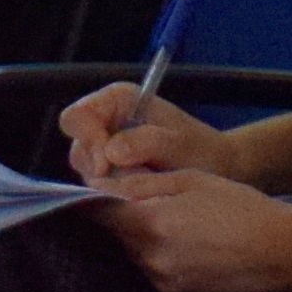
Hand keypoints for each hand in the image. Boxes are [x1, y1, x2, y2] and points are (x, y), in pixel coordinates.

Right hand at [59, 82, 226, 183]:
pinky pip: (97, 184)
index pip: (77, 117)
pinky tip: (139, 192)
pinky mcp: (109, 170)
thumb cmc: (199, 148)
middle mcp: (105, 120)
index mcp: (117, 100)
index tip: (107, 165)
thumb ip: (146, 142)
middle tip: (131, 180)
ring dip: (109, 182)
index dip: (87, 140)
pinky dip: (115, 191)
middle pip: (78, 146)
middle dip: (99, 168)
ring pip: (85, 169)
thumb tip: (111, 152)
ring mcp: (104, 146)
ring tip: (143, 183)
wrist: (214, 166)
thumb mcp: (178, 143)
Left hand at [91, 164, 291, 291]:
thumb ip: (143, 183)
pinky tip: (186, 237)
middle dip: (122, 214)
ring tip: (174, 217)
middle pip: (116, 233)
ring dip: (141, 233)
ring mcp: (162, 279)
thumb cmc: (240, 207)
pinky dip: (158, 249)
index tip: (100, 186)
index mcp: (152, 225)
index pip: (99, 212)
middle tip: (146, 196)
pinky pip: (152, 265)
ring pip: (133, 249)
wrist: (280, 251)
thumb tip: (104, 185)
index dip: (94, 197)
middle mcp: (150, 258)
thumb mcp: (191, 179)